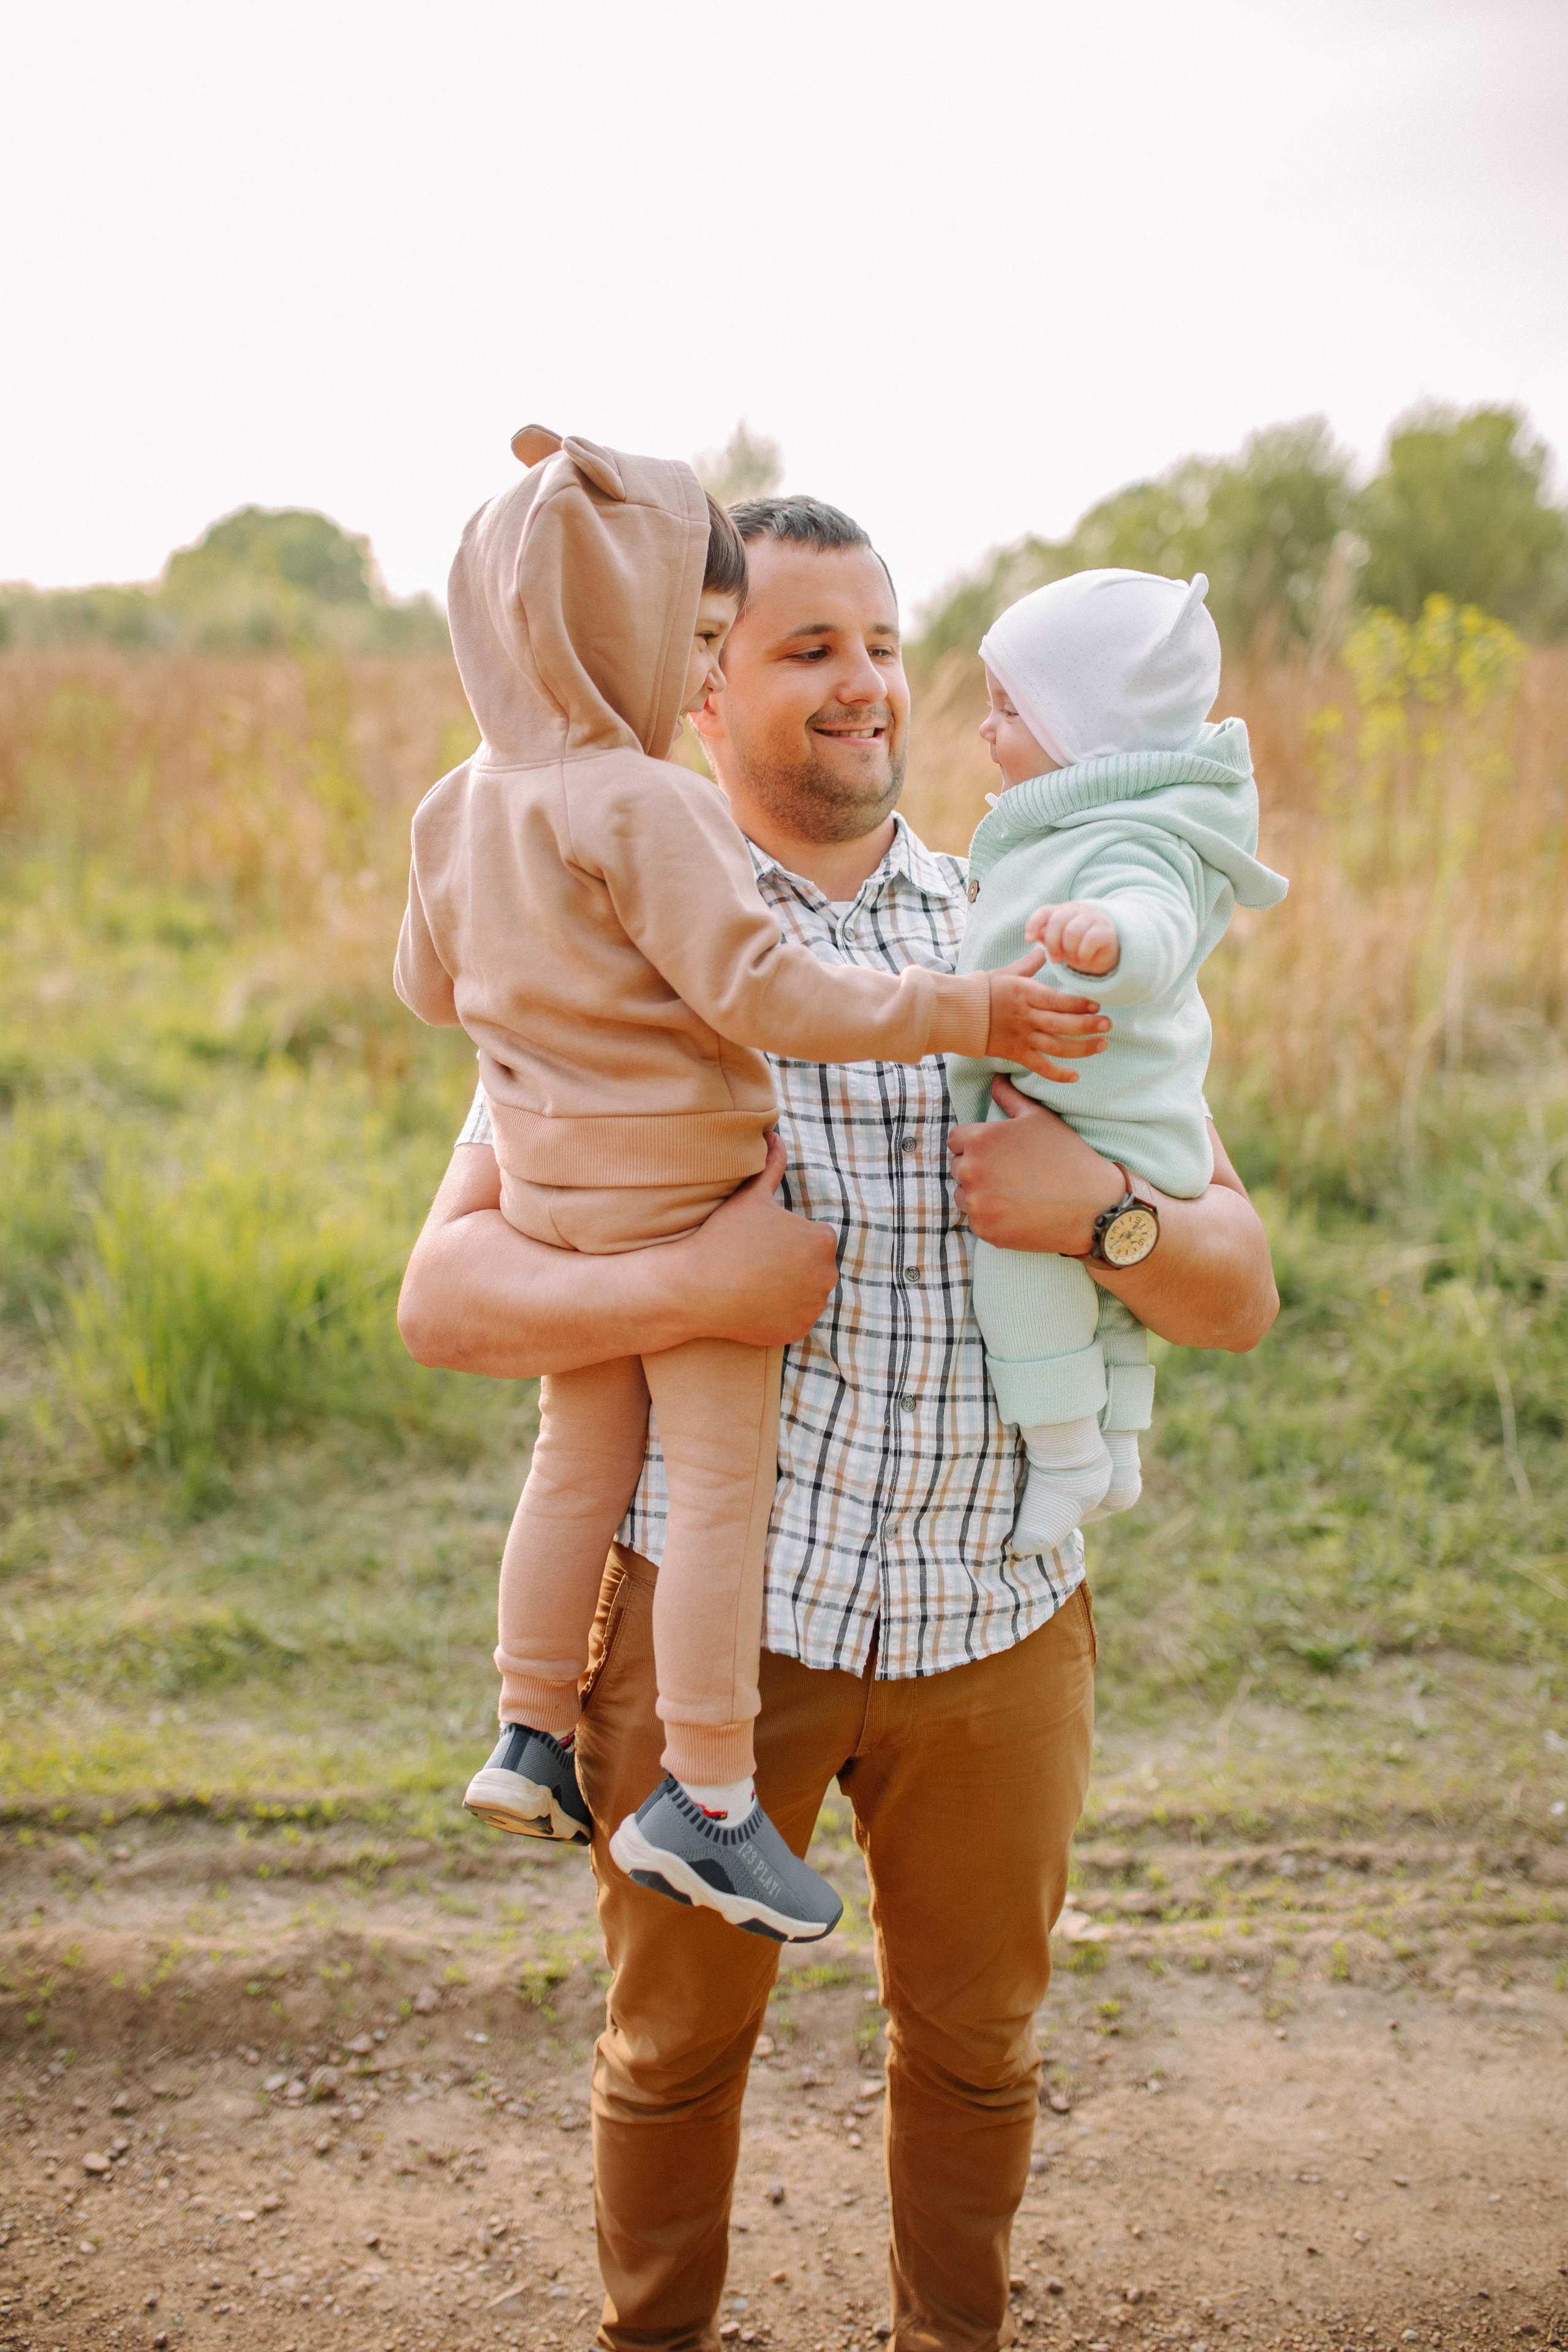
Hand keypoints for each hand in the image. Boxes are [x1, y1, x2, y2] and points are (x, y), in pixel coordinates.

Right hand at [669, 1133, 839, 1346]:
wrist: (695, 1288)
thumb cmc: (723, 1238)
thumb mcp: (750, 1196)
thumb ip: (771, 1166)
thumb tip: (774, 1136)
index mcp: (821, 1239)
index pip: (814, 1237)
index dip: (787, 1238)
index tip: (762, 1242)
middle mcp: (827, 1274)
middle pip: (815, 1266)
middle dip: (793, 1264)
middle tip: (756, 1262)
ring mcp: (815, 1306)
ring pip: (809, 1292)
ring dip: (791, 1288)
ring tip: (756, 1282)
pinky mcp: (800, 1330)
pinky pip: (798, 1318)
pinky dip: (784, 1313)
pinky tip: (757, 1302)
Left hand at [948, 1077, 1124, 1252]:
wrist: (1092, 1205)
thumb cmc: (1067, 1156)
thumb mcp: (1040, 1118)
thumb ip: (1010, 1097)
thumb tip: (994, 1079)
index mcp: (980, 1140)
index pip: (956, 1140)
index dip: (976, 1145)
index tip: (998, 1153)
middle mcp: (971, 1171)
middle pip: (958, 1167)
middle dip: (978, 1168)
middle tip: (1011, 1173)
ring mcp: (976, 1204)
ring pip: (963, 1195)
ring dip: (980, 1193)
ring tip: (1013, 1192)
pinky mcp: (985, 1231)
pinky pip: (976, 1220)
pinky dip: (991, 1217)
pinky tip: (1017, 1211)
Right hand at [984, 952, 1110, 1083]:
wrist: (956, 1013)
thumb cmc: (981, 990)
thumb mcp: (1006, 973)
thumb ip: (1028, 964)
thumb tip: (1042, 948)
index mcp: (1025, 993)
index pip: (1058, 1000)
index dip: (1079, 1004)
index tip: (1096, 1005)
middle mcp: (1026, 1016)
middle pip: (1062, 1024)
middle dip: (1087, 1026)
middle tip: (1107, 1026)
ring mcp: (1022, 1037)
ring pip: (1057, 1046)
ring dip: (1082, 1048)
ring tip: (1101, 1045)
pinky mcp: (1016, 1053)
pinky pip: (1040, 1066)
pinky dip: (1058, 1074)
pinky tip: (1075, 1076)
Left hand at [1025, 900, 1120, 975]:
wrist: (1107, 951)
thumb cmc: (1078, 946)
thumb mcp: (1059, 944)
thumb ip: (1046, 938)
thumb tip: (1034, 935)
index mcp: (1062, 911)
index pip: (1044, 912)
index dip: (1034, 924)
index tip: (1028, 939)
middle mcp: (1077, 911)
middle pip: (1057, 921)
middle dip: (1053, 943)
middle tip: (1055, 959)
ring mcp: (1093, 918)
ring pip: (1072, 931)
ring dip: (1069, 950)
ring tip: (1073, 959)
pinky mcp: (1106, 930)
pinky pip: (1090, 940)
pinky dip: (1083, 953)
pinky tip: (1084, 958)